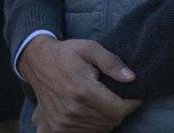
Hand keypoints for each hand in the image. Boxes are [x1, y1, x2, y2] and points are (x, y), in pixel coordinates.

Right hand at [18, 37, 139, 132]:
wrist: (38, 63)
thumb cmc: (67, 53)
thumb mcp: (91, 48)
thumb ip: (112, 62)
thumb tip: (131, 78)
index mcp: (83, 90)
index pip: (118, 109)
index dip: (131, 103)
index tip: (134, 95)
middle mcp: (73, 110)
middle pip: (111, 121)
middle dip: (120, 109)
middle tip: (118, 96)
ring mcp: (63, 122)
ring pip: (100, 129)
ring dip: (107, 118)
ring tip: (104, 101)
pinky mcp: (57, 128)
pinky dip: (95, 125)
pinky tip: (93, 111)